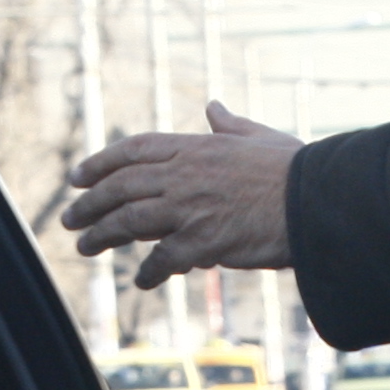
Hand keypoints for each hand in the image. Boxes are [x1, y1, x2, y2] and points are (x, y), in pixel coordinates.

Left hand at [61, 101, 297, 288]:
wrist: (319, 201)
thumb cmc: (294, 170)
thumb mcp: (258, 136)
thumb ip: (229, 125)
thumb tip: (213, 107)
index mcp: (197, 146)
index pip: (134, 149)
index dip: (101, 162)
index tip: (78, 176)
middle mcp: (186, 174)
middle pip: (122, 186)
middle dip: (90, 203)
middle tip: (70, 219)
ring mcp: (192, 207)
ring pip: (130, 220)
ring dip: (103, 235)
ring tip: (86, 247)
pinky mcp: (204, 240)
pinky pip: (163, 259)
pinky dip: (150, 271)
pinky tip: (143, 281)